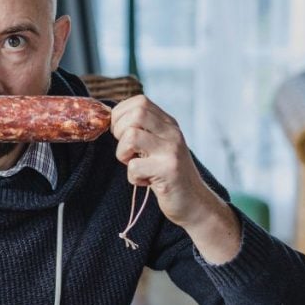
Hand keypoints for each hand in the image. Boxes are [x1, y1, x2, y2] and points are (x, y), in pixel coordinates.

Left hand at [111, 95, 240, 262]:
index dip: (121, 115)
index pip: (139, 101)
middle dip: (119, 131)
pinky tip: (145, 181)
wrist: (194, 203)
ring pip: (131, 136)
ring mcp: (171, 150)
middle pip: (136, 113)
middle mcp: (172, 132)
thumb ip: (143, 132)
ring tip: (134, 165)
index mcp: (168, 124)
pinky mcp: (168, 170)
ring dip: (123, 154)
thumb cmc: (168, 176)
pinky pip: (134, 166)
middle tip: (126, 150)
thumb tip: (110, 120)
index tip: (121, 134)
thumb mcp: (158, 147)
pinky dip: (133, 177)